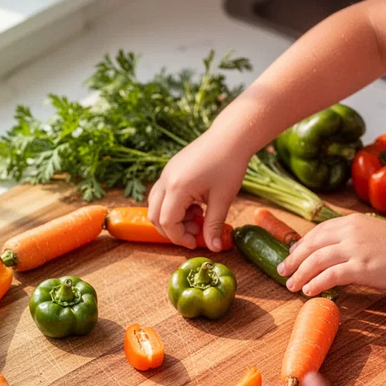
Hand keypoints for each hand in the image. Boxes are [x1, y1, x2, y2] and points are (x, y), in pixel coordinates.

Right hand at [148, 131, 249, 250]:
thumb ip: (214, 226)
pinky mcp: (171, 170)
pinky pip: (163, 194)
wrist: (231, 136)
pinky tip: (196, 205)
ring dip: (173, 218)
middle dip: (172, 230)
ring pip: (156, 205)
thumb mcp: (223, 199)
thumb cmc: (229, 165)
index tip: (196, 242)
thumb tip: (213, 248)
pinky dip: (174, 206)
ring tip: (198, 217)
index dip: (179, 237)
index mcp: (177, 188)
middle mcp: (166, 180)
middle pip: (154, 216)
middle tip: (196, 232)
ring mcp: (166, 173)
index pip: (167, 223)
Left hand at [276, 213, 385, 295]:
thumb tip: (332, 251)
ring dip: (300, 274)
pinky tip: (309, 291)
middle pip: (312, 244)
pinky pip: (330, 276)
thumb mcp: (373, 234)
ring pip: (316, 260)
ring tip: (291, 285)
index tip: (291, 254)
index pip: (318, 231)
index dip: (301, 244)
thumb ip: (352, 239)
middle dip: (294, 259)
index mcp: (352, 221)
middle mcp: (350, 231)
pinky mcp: (361, 267)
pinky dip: (316, 283)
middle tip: (282, 271)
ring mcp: (355, 249)